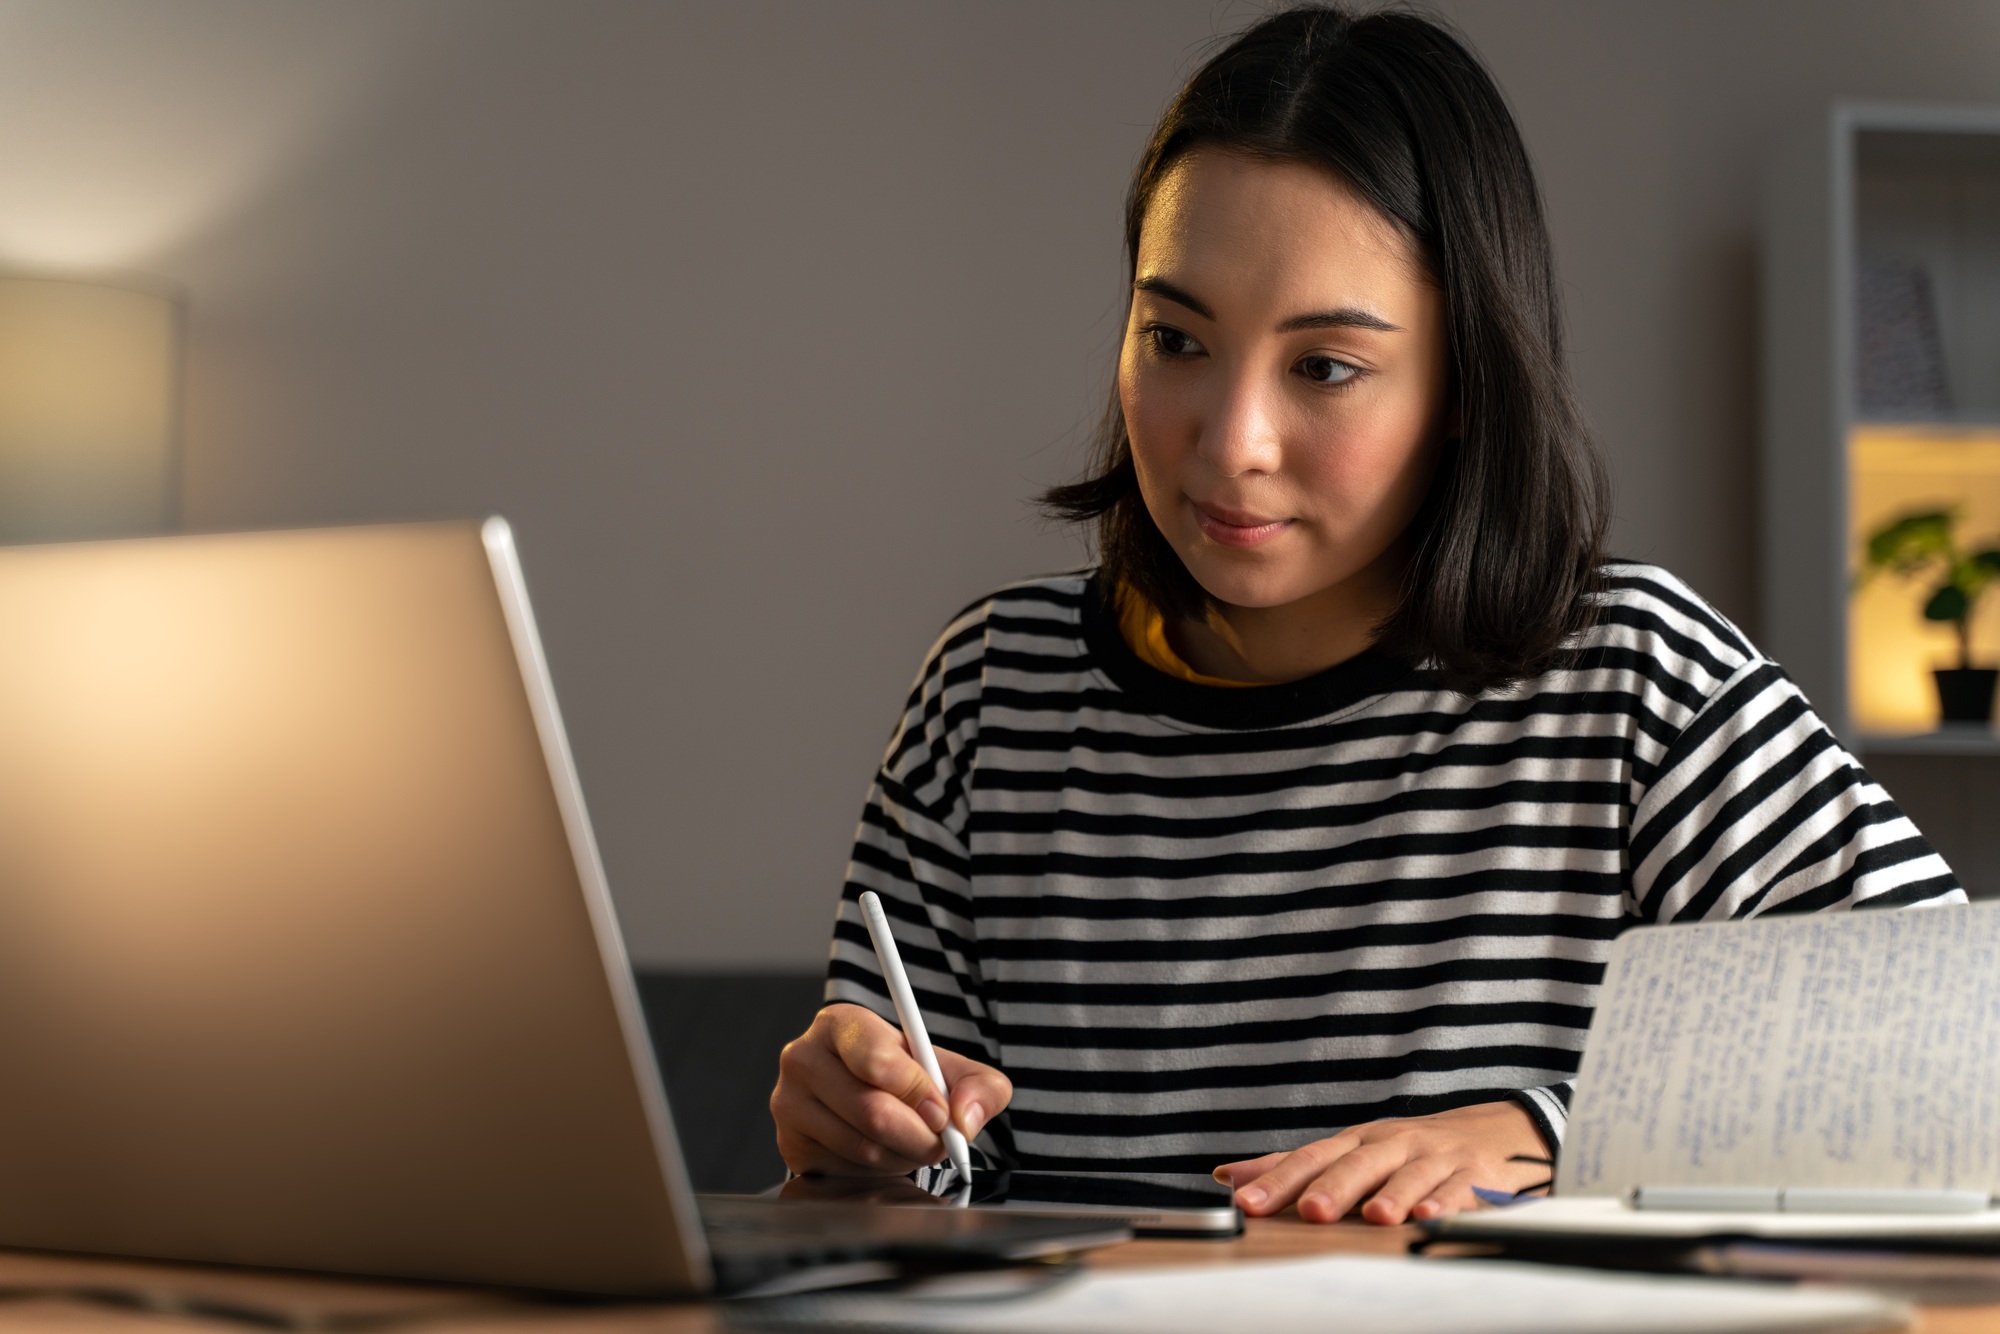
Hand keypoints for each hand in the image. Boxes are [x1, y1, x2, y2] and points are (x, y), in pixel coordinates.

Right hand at [771, 1002, 1011, 1175]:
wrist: (866, 1096)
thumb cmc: (906, 1077)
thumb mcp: (950, 1068)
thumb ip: (979, 1084)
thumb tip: (965, 1118)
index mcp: (840, 1024)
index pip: (877, 1060)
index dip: (918, 1091)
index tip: (941, 1110)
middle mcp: (803, 1058)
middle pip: (872, 1111)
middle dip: (920, 1135)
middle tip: (940, 1139)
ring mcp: (789, 1104)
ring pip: (863, 1147)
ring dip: (903, 1156)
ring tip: (913, 1142)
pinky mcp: (791, 1147)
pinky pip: (847, 1172)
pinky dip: (879, 1172)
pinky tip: (885, 1152)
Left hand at [1213, 1100, 1549, 1224]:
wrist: (1496, 1130)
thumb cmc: (1408, 1149)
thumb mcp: (1351, 1151)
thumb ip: (1291, 1167)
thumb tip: (1226, 1177)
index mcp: (1358, 1141)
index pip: (1310, 1158)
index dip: (1277, 1180)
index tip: (1244, 1203)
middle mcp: (1392, 1145)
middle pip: (1357, 1164)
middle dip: (1332, 1188)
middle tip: (1309, 1212)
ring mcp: (1434, 1158)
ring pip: (1410, 1175)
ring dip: (1392, 1194)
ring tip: (1374, 1217)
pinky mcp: (1475, 1176)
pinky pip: (1460, 1190)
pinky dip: (1446, 1204)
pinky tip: (1430, 1218)